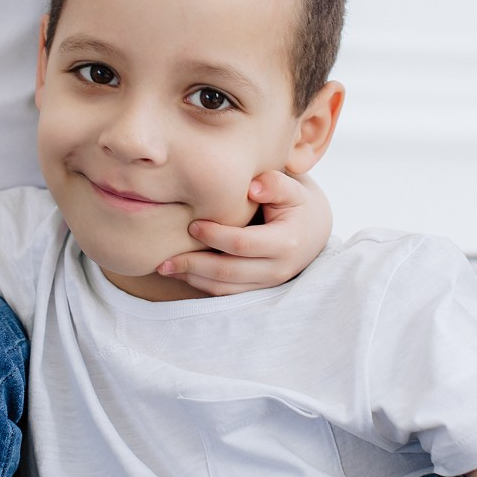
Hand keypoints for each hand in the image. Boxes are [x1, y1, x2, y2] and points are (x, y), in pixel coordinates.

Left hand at [157, 171, 333, 295]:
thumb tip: (253, 187)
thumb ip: (275, 184)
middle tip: (164, 259)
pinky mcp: (258, 290)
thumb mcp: (292, 188)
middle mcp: (278, 269)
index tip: (192, 225)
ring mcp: (268, 284)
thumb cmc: (295, 203)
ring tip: (165, 268)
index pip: (243, 244)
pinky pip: (226, 293)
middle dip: (194, 265)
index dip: (215, 236)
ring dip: (193, 279)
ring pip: (225, 288)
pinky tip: (181, 273)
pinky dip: (201, 285)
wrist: (312, 230)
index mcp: (286, 242)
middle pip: (229, 272)